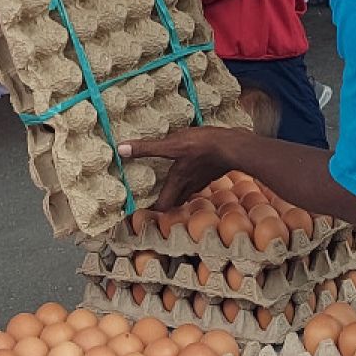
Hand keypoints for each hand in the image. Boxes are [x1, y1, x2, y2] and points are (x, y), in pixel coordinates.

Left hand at [119, 127, 241, 209]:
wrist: (234, 146)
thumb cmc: (203, 147)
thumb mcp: (172, 144)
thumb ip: (147, 148)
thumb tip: (121, 149)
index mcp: (177, 182)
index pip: (162, 206)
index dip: (152, 211)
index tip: (142, 211)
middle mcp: (189, 185)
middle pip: (175, 201)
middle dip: (165, 203)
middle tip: (153, 200)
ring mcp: (202, 179)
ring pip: (187, 192)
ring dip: (178, 192)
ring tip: (169, 186)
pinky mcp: (212, 170)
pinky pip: (198, 180)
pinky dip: (191, 180)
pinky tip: (190, 170)